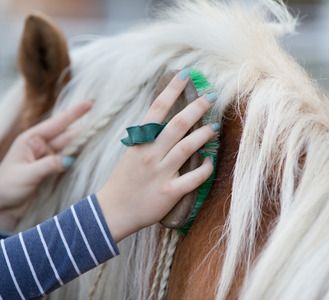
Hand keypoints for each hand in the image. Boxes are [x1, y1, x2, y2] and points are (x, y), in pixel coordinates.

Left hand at [0, 100, 92, 231]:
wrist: (0, 209)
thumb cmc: (6, 188)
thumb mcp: (27, 175)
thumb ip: (49, 166)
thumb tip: (70, 159)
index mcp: (30, 140)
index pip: (56, 124)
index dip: (74, 113)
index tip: (90, 103)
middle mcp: (41, 146)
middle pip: (67, 135)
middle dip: (84, 129)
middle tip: (104, 122)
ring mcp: (48, 159)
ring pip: (70, 148)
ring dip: (84, 143)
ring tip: (102, 136)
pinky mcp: (52, 171)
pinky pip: (69, 161)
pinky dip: (80, 157)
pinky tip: (92, 153)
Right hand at [97, 70, 218, 242]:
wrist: (112, 211)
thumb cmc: (123, 180)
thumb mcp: (131, 153)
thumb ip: (148, 138)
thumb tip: (167, 119)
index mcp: (139, 142)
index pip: (157, 109)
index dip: (172, 90)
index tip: (185, 74)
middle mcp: (150, 154)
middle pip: (177, 124)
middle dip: (196, 107)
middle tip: (211, 96)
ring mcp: (160, 173)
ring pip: (187, 147)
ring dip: (204, 134)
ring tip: (216, 125)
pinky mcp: (169, 192)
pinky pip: (193, 178)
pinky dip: (205, 168)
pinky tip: (211, 161)